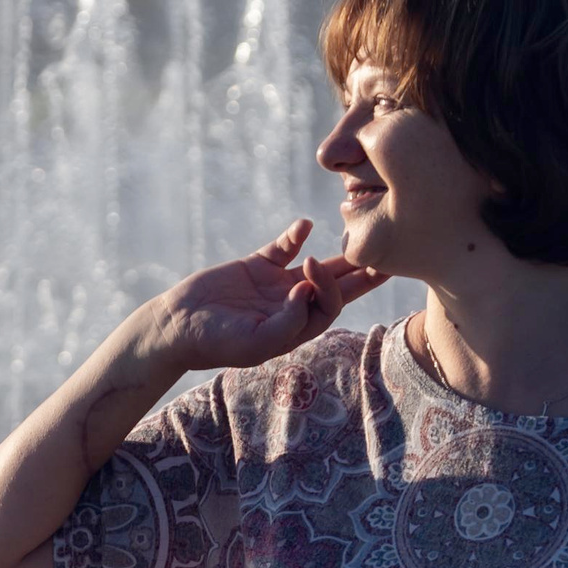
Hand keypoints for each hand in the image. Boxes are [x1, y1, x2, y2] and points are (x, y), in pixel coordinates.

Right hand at [141, 218, 388, 371]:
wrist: (177, 326)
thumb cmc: (214, 341)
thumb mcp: (253, 343)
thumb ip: (287, 322)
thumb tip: (309, 292)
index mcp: (294, 328)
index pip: (328, 306)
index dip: (329, 288)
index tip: (310, 271)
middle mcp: (290, 306)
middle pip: (335, 286)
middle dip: (362, 271)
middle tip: (391, 251)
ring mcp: (275, 285)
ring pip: (315, 265)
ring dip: (336, 253)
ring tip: (360, 230)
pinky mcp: (256, 266)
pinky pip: (283, 248)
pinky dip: (294, 236)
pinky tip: (304, 225)